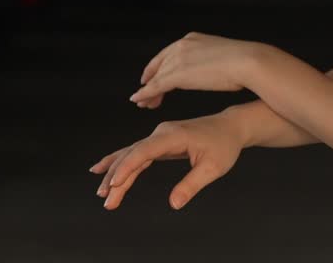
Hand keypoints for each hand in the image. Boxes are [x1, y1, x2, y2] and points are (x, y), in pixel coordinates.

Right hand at [89, 112, 244, 210]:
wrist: (231, 127)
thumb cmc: (224, 145)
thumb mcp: (214, 167)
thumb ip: (192, 185)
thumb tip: (174, 204)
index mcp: (173, 135)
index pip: (144, 150)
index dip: (127, 167)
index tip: (114, 184)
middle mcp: (162, 133)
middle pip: (132, 154)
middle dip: (117, 177)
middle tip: (106, 201)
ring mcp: (159, 136)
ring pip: (131, 155)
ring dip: (116, 173)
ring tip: (102, 193)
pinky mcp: (160, 142)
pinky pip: (136, 154)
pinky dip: (121, 163)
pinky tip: (103, 171)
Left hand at [129, 32, 267, 108]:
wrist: (247, 62)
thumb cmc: (244, 62)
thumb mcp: (222, 55)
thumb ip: (211, 60)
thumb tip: (214, 69)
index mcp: (192, 39)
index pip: (168, 54)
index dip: (159, 67)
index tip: (154, 77)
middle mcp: (181, 46)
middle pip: (159, 65)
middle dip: (151, 80)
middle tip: (145, 93)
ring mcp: (178, 59)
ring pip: (156, 78)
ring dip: (147, 91)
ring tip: (143, 103)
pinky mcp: (176, 74)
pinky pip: (155, 86)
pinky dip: (145, 94)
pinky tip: (139, 100)